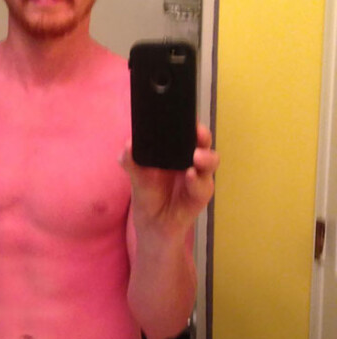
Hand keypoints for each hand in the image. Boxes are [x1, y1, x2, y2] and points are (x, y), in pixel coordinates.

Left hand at [120, 123, 218, 238]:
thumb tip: (128, 146)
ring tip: (196, 157)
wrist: (153, 225)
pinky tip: (191, 176)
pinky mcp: (201, 194)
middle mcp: (191, 159)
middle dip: (202, 134)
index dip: (187, 121)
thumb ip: (130, 160)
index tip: (183, 114)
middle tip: (196, 132)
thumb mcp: (136, 176)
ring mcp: (199, 176)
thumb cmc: (148, 194)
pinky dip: (197, 180)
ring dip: (206, 157)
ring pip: (211, 160)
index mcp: (176, 150)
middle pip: (203, 141)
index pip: (185, 130)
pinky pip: (203, 185)